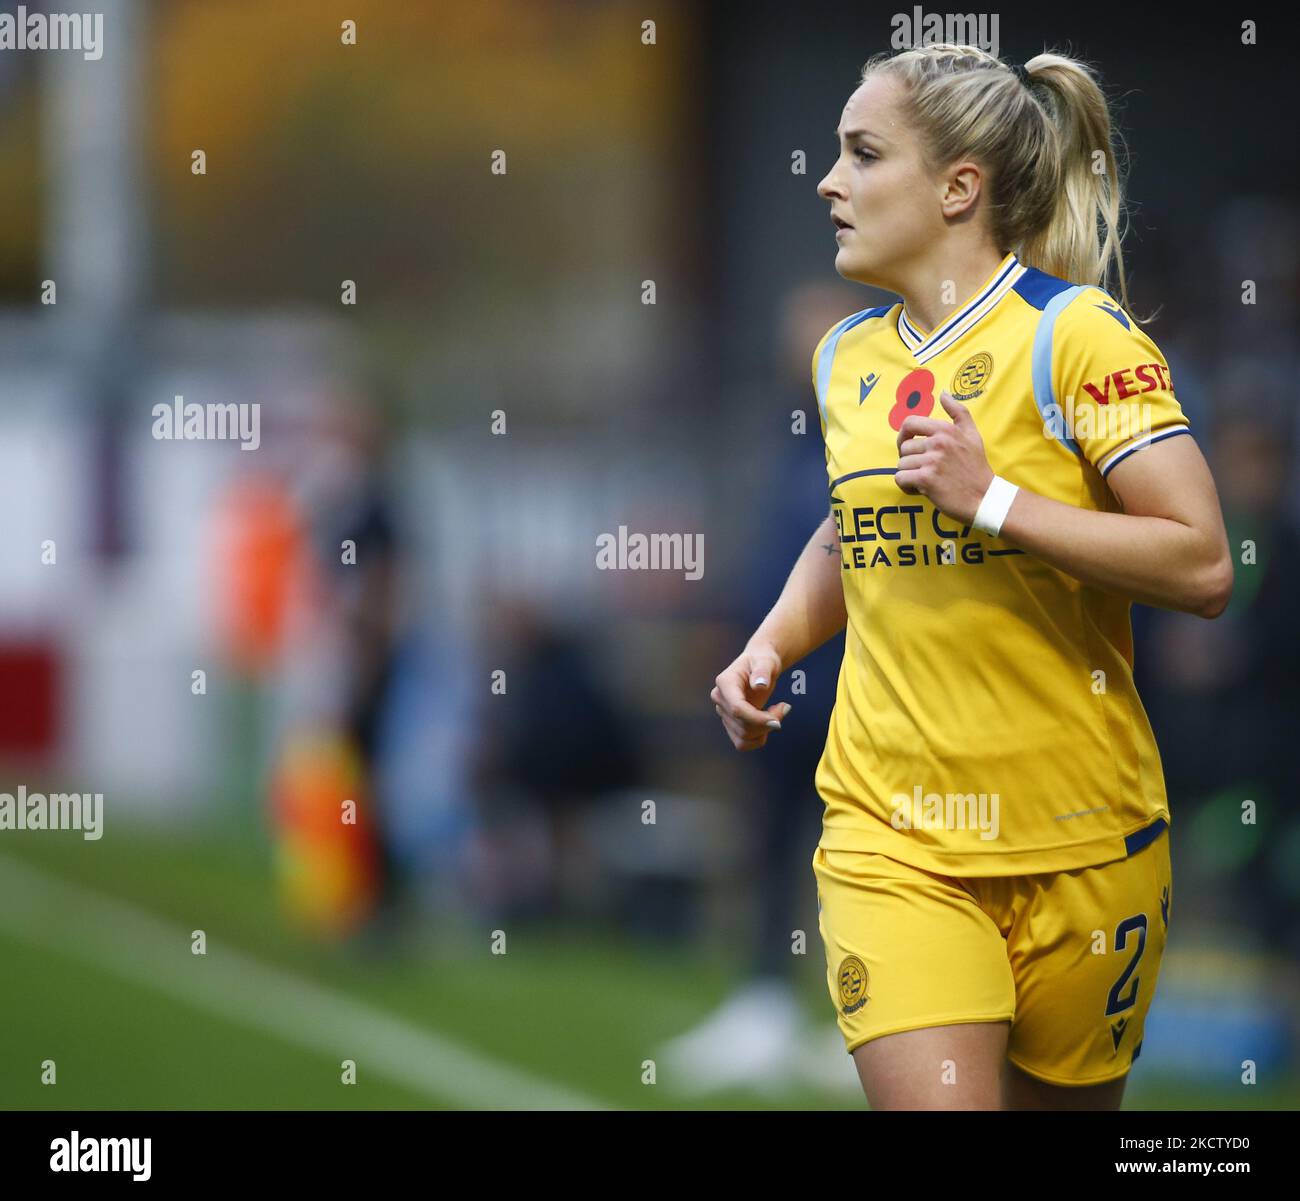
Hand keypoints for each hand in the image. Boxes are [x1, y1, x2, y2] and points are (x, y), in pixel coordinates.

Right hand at [710, 643, 790, 750]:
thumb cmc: (762, 660)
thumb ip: (763, 671)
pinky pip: (743, 743)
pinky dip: (759, 737)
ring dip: (765, 730)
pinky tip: (768, 721)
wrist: (759, 665)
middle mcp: (720, 699)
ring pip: (743, 737)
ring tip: (777, 711)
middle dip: (767, 723)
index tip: (778, 721)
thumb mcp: (766, 661)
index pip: (737, 709)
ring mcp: (724, 713)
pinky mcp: (730, 723)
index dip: (757, 719)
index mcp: (725, 683)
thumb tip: (759, 685)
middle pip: (742, 726)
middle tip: (784, 708)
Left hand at [894, 391, 994, 523]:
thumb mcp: (972, 434)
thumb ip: (958, 412)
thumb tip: (943, 393)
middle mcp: (938, 442)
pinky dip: (907, 487)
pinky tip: (921, 490)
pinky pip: (901, 478)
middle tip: (924, 470)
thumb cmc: (976, 467)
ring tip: (926, 481)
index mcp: (945, 429)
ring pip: (901, 465)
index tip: (908, 447)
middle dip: (910, 461)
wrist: (984, 497)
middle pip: (904, 448)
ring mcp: (932, 461)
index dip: (903, 435)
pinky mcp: (927, 479)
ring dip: (910, 475)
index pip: (909, 423)